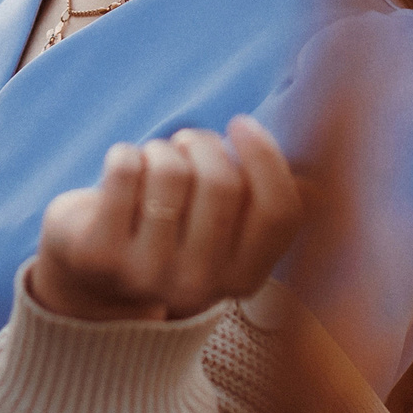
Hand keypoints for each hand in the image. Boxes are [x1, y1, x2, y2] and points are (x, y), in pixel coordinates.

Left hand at [28, 116, 304, 322]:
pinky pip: (126, 167)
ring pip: (172, 170)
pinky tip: (120, 174)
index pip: (281, 211)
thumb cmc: (170, 231)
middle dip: (203, 144)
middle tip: (186, 144)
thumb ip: (267, 198)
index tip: (241, 124)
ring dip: (161, 149)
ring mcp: (147, 275)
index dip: (265, 155)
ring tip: (152, 164)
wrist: (90, 275)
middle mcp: (199, 288)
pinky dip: (125, 154)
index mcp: (244, 280)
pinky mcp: (99, 254)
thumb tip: (322, 164)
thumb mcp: (223, 228)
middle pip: (223, 183)